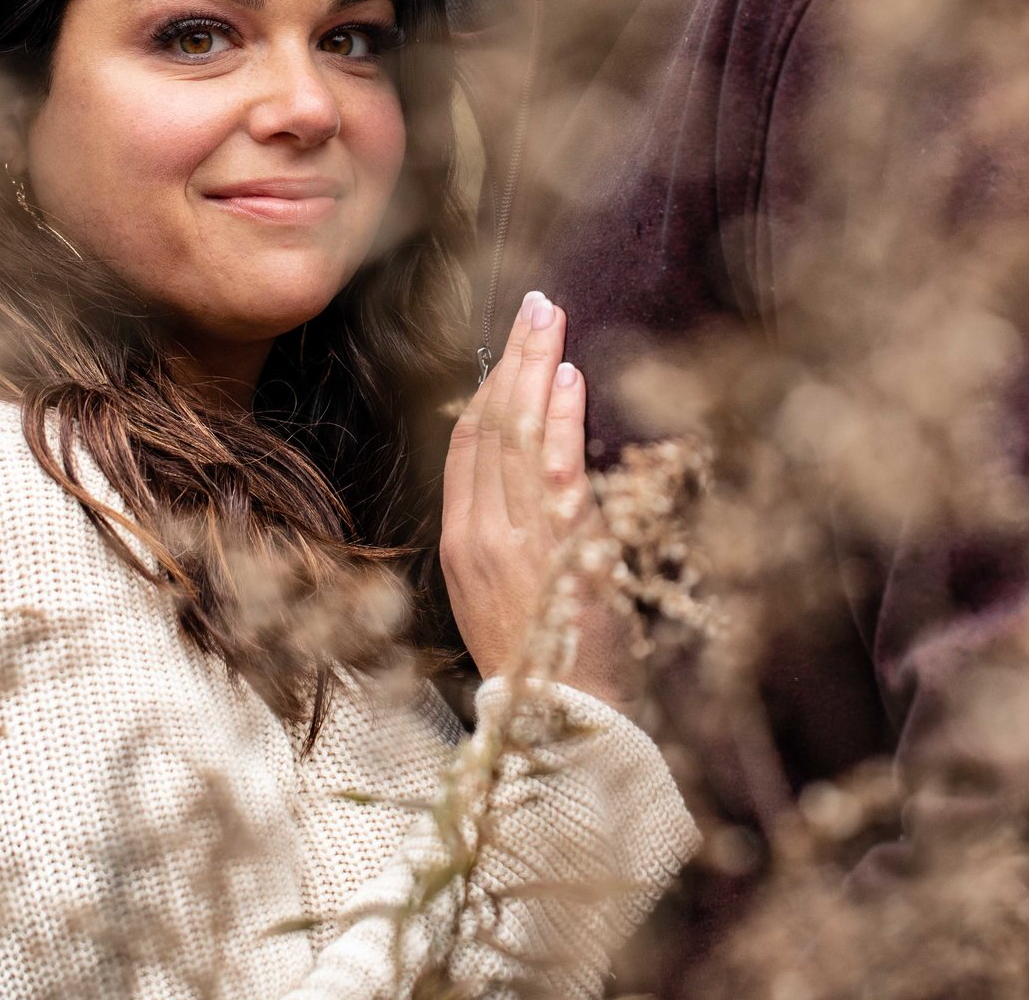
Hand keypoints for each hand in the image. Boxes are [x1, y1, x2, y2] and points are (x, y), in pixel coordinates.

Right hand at [440, 291, 640, 706]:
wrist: (564, 723)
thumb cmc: (544, 658)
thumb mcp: (503, 593)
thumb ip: (508, 532)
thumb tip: (533, 466)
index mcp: (460, 544)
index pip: (465, 448)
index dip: (485, 389)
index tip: (508, 346)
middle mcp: (479, 536)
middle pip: (488, 427)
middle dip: (512, 359)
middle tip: (536, 305)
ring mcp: (515, 541)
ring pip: (517, 437)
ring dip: (535, 369)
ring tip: (550, 318)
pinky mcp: (556, 551)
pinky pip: (554, 470)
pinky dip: (561, 418)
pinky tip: (568, 375)